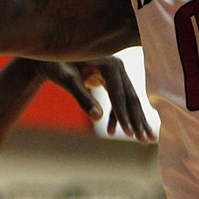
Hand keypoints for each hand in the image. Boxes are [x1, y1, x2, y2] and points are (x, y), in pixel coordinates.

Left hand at [41, 58, 155, 143]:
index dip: (123, 114)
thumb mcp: (67, 80)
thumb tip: (97, 117)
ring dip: (135, 121)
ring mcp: (117, 74)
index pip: (119, 94)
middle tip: (145, 141)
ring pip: (129, 101)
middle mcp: (118, 67)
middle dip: (137, 121)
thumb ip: (82, 97)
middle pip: (130, 97)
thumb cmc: (57, 65)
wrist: (53, 57)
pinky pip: (119, 101)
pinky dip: (119, 117)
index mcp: (109, 64)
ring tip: (143, 140)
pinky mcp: (113, 81)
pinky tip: (112, 132)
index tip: (129, 133)